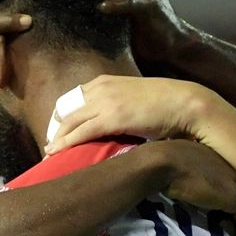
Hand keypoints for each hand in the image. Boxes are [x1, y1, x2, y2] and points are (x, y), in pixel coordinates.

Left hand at [43, 75, 219, 153]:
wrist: (185, 103)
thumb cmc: (166, 104)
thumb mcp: (133, 98)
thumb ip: (117, 105)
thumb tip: (111, 122)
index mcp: (104, 82)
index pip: (73, 98)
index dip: (63, 116)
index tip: (58, 131)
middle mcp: (100, 88)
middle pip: (66, 109)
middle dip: (56, 128)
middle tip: (51, 145)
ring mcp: (105, 102)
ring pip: (69, 122)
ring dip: (57, 138)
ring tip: (50, 153)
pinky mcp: (111, 117)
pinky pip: (81, 132)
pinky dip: (65, 143)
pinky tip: (57, 153)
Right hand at [146, 140, 235, 235]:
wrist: (165, 164)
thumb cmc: (163, 162)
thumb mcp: (179, 165)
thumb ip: (187, 172)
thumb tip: (177, 183)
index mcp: (218, 158)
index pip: (232, 179)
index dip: (233, 195)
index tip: (225, 210)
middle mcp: (232, 168)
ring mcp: (235, 183)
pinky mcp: (233, 199)